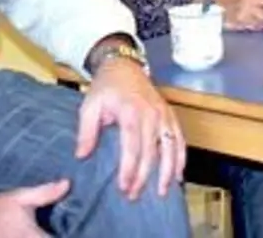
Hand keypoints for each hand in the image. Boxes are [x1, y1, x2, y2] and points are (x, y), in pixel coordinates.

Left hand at [76, 56, 184, 201]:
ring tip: (161, 192)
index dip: (129, 168)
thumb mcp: (90, 105)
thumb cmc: (106, 87)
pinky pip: (180, 139)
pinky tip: (177, 175)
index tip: (123, 186)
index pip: (132, 145)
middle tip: (134, 195)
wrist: (124, 66)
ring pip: (171, 147)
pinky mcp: (170, 115)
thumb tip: (82, 155)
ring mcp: (164, 114)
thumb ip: (86, 131)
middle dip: (144, 176)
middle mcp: (151, 113)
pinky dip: (181, 158)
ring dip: (167, 172)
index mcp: (131, 111)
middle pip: (152, 151)